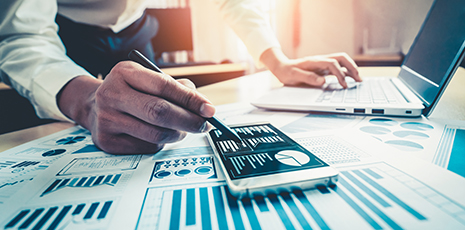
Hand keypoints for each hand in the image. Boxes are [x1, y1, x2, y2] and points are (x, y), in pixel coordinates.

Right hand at [57, 61, 214, 153]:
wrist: (94, 106)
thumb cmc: (130, 92)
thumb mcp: (148, 80)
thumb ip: (175, 88)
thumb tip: (202, 106)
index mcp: (124, 73)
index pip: (163, 85)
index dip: (190, 99)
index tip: (209, 109)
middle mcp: (111, 94)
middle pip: (159, 112)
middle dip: (189, 121)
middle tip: (204, 125)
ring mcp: (107, 119)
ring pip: (156, 134)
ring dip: (177, 134)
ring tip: (182, 129)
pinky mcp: (107, 142)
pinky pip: (147, 148)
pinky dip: (160, 144)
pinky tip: (158, 135)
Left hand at [260, 48, 361, 87]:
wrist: (281, 67)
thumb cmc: (287, 72)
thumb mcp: (294, 76)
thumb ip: (308, 78)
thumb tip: (322, 81)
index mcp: (314, 61)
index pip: (332, 64)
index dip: (340, 74)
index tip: (344, 85)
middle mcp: (320, 60)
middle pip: (341, 58)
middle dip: (352, 67)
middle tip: (359, 79)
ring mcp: (322, 64)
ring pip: (341, 62)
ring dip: (351, 69)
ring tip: (358, 80)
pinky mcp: (322, 68)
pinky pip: (337, 68)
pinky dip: (345, 72)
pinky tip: (349, 80)